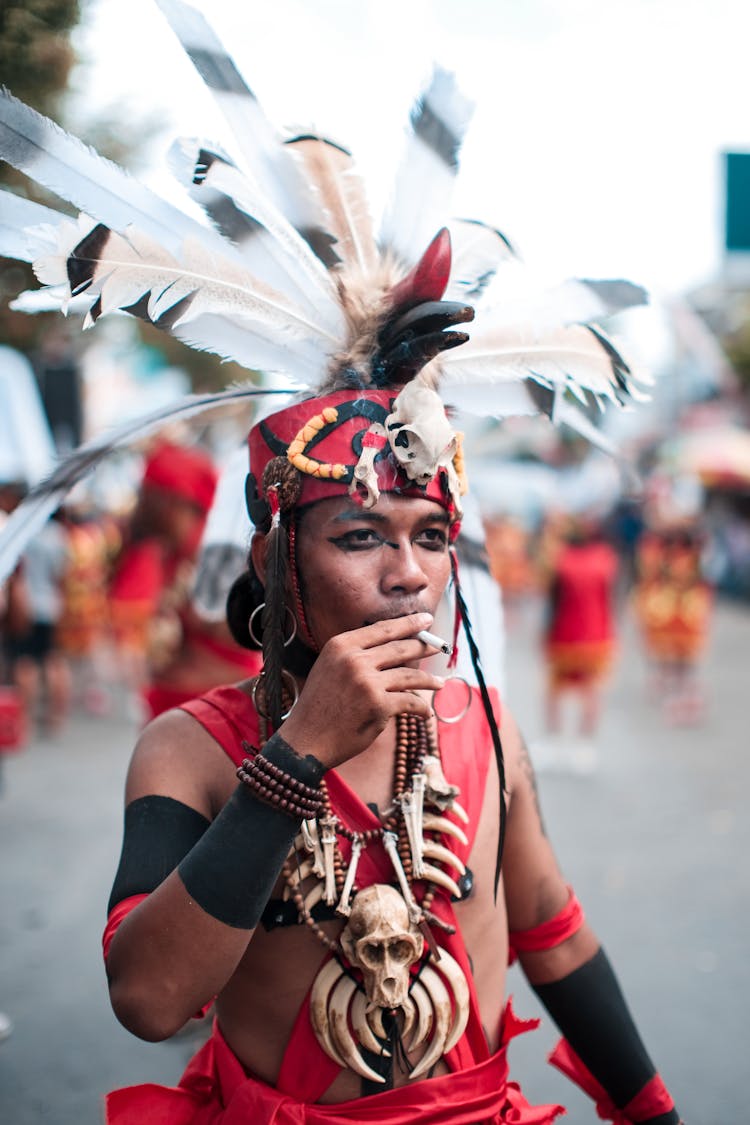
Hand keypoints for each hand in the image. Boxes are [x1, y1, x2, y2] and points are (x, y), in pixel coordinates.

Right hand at [279, 612, 443, 769]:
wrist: (306, 741)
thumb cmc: (320, 707)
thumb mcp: (330, 669)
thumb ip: (356, 656)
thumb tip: (397, 649)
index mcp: (340, 645)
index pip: (382, 629)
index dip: (408, 623)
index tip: (425, 620)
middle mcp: (354, 659)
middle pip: (400, 648)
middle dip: (424, 646)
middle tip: (440, 646)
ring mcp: (367, 682)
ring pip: (410, 675)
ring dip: (429, 680)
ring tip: (440, 683)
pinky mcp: (378, 706)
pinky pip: (409, 702)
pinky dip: (421, 709)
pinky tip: (425, 713)